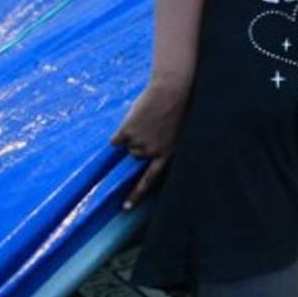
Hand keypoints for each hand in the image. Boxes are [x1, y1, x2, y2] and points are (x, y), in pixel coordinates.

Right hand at [110, 78, 189, 208]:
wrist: (173, 89)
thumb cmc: (180, 106)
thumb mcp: (177, 131)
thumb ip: (164, 145)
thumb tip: (146, 155)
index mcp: (168, 154)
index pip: (150, 180)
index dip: (136, 194)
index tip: (125, 208)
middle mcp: (152, 153)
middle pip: (136, 155)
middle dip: (140, 143)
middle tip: (152, 126)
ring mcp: (138, 143)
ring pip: (128, 144)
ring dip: (133, 133)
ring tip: (148, 118)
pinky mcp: (126, 133)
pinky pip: (117, 139)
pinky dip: (122, 131)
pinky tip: (135, 119)